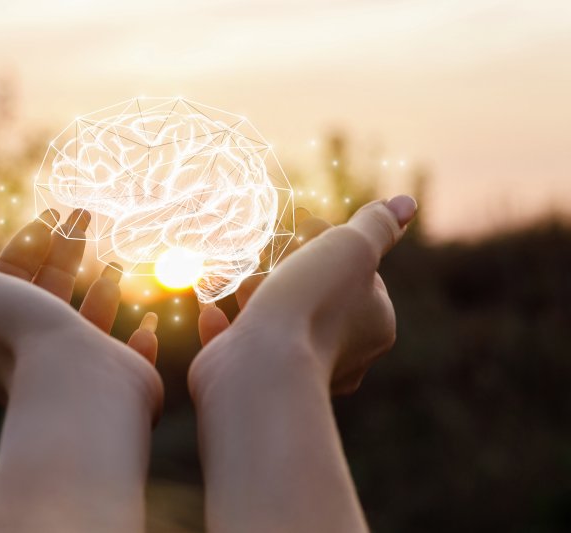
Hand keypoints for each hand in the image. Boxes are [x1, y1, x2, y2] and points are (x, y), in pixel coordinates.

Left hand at [0, 208, 160, 406]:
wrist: (76, 385)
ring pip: (88, 324)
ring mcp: (76, 373)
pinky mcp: (116, 382)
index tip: (51, 215)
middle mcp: (30, 361)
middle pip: (48, 294)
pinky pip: (130, 355)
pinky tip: (148, 318)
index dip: (27, 243)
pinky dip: (140, 334)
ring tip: (117, 263)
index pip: (7, 281)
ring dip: (102, 289)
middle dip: (66, 252)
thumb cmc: (20, 336)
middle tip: (85, 217)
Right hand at [193, 196, 416, 394]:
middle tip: (273, 260)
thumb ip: (377, 225)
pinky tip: (212, 312)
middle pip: (316, 298)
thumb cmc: (312, 303)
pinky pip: (241, 348)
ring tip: (243, 285)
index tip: (308, 237)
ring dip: (255, 298)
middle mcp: (344, 356)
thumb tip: (405, 204)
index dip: (331, 251)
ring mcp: (297, 372)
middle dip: (289, 274)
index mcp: (374, 327)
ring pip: (277, 324)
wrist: (262, 365)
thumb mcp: (352, 248)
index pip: (360, 278)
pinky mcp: (255, 381)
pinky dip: (226, 328)